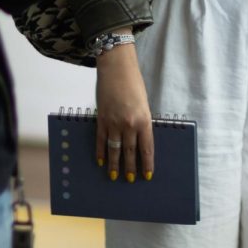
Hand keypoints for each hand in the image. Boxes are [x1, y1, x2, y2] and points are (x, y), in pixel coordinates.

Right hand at [95, 41, 154, 182]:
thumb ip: (142, 121)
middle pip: (130, 152)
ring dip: (114, 164)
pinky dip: (100, 152)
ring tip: (114, 176)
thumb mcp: (144, 104)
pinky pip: (100, 140)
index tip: (147, 175)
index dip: (147, 163)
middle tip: (129, 179)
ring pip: (114, 149)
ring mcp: (113, 123)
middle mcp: (129, 124)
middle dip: (130, 167)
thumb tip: (139, 140)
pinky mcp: (101, 119)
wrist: (116, 68)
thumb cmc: (134, 83)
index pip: (146, 148)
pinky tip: (100, 161)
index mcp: (144, 120)